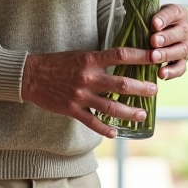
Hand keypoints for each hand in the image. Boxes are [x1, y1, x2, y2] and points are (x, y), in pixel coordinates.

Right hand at [22, 49, 156, 136]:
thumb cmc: (58, 63)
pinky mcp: (72, 110)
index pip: (121, 55)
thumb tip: (123, 59)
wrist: (31, 76)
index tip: (156, 57)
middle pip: (121, 84)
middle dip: (141, 89)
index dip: (141, 56)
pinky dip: (105, 129)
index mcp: (91, 60)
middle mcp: (88, 77)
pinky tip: (116, 133)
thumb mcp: (81, 55)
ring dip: (129, 112)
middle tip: (154, 91)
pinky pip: (92, 122)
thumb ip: (100, 59)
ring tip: (142, 115)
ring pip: (111, 107)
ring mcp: (81, 95)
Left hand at [150, 3, 187, 79]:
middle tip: (153, 41)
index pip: (174, 13)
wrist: (155, 37)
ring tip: (153, 57)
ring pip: (182, 50)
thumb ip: (144, 17)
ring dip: (167, 54)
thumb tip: (133, 18)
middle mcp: (187, 29)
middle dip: (166, 38)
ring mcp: (187, 46)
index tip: (154, 24)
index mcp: (179, 13)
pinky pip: (181, 67)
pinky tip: (161, 73)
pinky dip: (172, 71)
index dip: (164, 18)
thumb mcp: (148, 16)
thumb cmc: (150, 24)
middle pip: (180, 32)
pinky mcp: (184, 61)